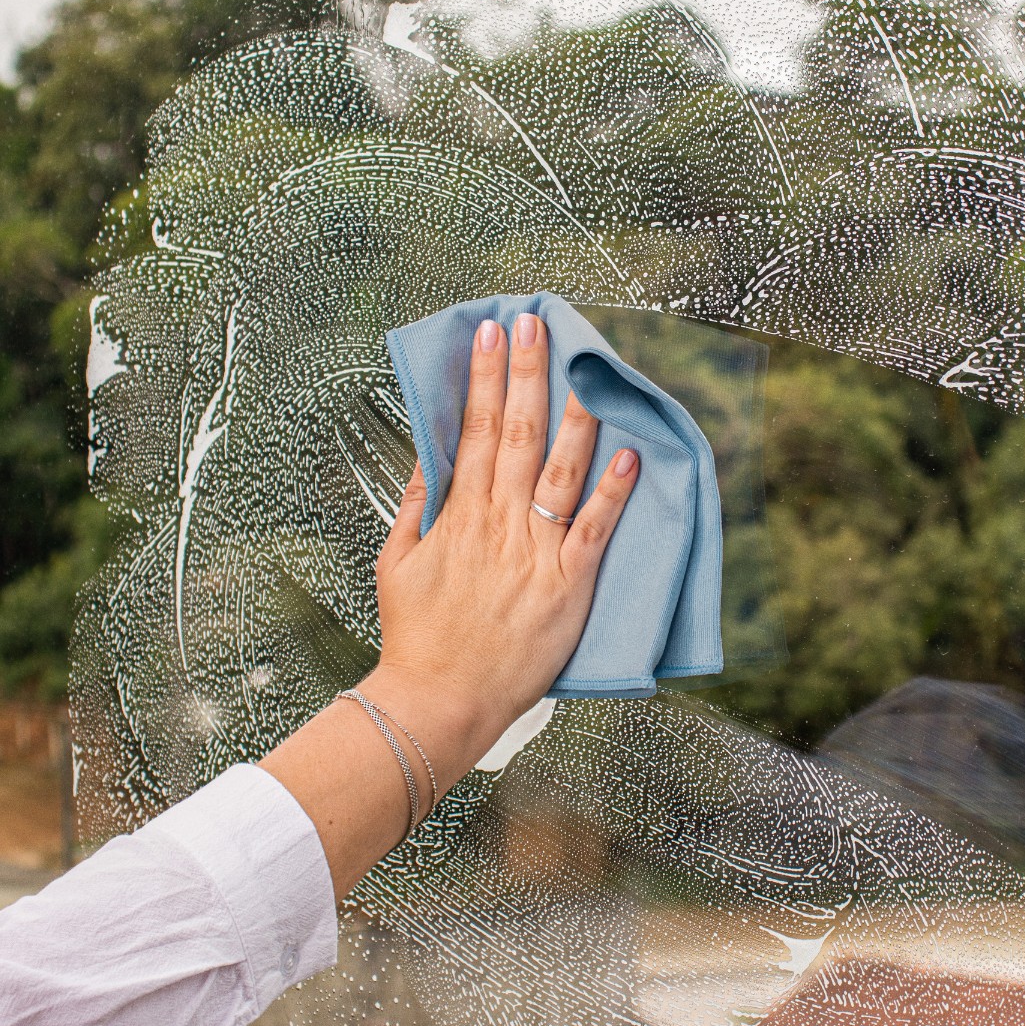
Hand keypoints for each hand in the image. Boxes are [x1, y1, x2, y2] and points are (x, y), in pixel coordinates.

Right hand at [262, 311, 638, 898]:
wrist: (440, 700)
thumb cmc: (417, 635)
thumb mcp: (396, 562)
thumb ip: (415, 506)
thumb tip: (429, 456)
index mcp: (459, 515)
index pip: (473, 430)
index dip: (484, 378)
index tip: (490, 333)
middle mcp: (498, 524)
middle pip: (516, 435)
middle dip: (525, 374)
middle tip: (534, 325)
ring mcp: (534, 553)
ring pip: (558, 470)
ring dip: (573, 414)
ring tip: (586, 367)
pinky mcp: (567, 586)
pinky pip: (594, 530)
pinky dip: (611, 492)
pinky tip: (627, 452)